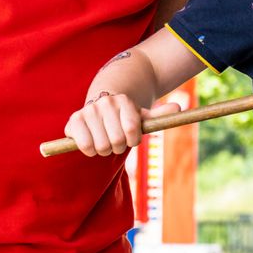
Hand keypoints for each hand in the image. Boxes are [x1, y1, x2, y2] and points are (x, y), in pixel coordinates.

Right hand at [65, 91, 182, 156]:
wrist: (99, 108)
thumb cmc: (124, 117)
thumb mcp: (142, 116)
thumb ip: (160, 114)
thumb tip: (178, 107)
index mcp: (124, 101)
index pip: (132, 131)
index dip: (133, 140)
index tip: (131, 138)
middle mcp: (106, 103)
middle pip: (117, 141)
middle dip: (119, 147)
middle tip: (116, 141)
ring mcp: (89, 111)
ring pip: (102, 146)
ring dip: (105, 150)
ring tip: (104, 141)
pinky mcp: (74, 120)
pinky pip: (85, 146)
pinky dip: (90, 151)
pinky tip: (92, 143)